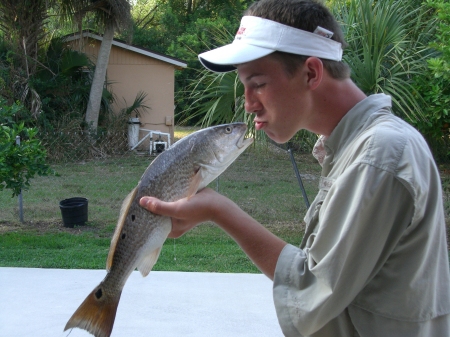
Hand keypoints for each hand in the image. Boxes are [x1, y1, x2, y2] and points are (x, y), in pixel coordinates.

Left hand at [140, 187, 286, 278]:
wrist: (218, 204)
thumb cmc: (198, 209)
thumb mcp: (177, 209)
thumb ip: (160, 207)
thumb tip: (142, 202)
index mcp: (171, 230)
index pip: (152, 225)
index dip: (144, 217)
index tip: (135, 209)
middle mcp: (173, 224)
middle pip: (157, 215)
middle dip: (149, 207)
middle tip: (138, 197)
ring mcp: (178, 215)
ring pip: (163, 207)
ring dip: (158, 200)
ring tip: (147, 192)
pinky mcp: (182, 205)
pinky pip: (170, 201)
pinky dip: (165, 196)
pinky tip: (159, 189)